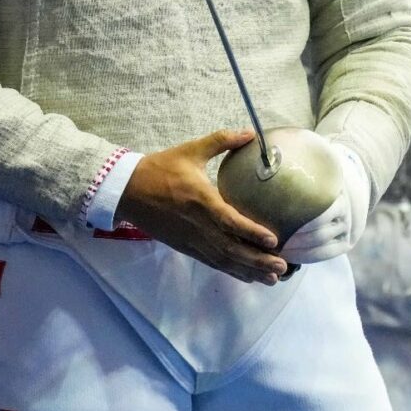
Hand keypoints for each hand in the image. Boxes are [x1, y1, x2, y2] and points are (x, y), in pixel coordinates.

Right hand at [116, 129, 287, 285]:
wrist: (127, 190)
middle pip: (232, 248)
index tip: (274, 240)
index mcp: (201, 201)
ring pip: (224, 260)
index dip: (252, 232)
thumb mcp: (191, 150)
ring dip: (249, 270)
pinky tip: (248, 276)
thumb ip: (221, 141)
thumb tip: (250, 132)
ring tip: (273, 277)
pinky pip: (212, 262)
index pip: (230, 221)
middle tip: (283, 267)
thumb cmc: (161, 168)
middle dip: (258, 260)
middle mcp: (199, 225)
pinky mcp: (186, 247)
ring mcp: (191, 240)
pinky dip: (232, 271)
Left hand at [280, 142, 369, 263]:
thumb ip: (293, 156)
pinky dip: (306, 257)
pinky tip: (287, 257)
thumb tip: (259, 143)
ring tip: (274, 252)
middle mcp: (347, 213)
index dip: (299, 222)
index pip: (320, 212)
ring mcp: (347, 229)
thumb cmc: (322, 171)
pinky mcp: (345, 242)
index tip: (274, 224)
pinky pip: (324, 253)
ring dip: (298, 251)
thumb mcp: (316, 159)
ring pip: (321, 245)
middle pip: (319, 233)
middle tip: (270, 243)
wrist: (353, 184)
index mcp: (339, 192)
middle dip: (294, 241)